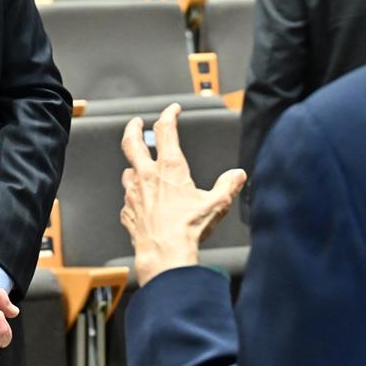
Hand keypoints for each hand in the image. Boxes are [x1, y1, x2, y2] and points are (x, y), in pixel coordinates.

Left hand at [120, 104, 245, 285]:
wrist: (164, 255)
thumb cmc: (189, 230)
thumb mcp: (217, 204)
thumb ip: (227, 186)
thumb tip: (238, 175)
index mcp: (170, 168)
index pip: (165, 130)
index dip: (169, 114)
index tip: (173, 110)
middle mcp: (147, 175)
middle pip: (131, 142)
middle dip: (133, 128)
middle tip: (136, 123)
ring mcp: (133, 193)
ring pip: (128, 170)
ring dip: (134, 166)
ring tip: (140, 168)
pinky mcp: (127, 211)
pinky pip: (128, 198)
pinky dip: (134, 196)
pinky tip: (142, 203)